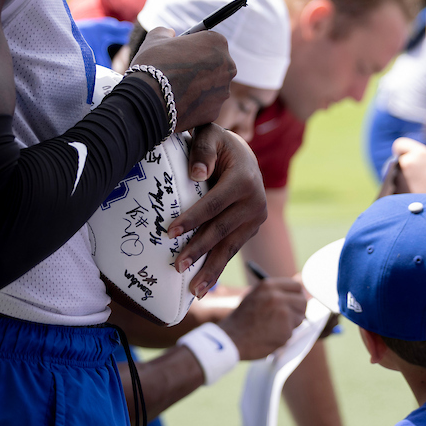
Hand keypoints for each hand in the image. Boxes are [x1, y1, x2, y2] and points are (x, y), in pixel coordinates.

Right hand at [134, 27, 235, 132]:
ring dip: (197, 88)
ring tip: (176, 90)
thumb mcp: (156, 38)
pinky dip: (194, 105)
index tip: (181, 54)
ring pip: (211, 87)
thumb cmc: (153, 64)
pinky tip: (178, 104)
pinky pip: (205, 106)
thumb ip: (166, 32)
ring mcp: (224, 91)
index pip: (209, 43)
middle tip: (178, 73)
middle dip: (199, 69)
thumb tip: (169, 33)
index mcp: (218, 43)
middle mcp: (228, 66)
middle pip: (214, 65)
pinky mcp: (215, 112)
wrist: (147, 99)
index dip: (194, 49)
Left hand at [169, 125, 266, 297]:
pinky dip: (219, 266)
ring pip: (231, 246)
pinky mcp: (252, 228)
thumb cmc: (219, 145)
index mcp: (244, 179)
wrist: (244, 156)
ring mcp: (256, 217)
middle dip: (199, 249)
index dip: (192, 218)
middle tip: (177, 266)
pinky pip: (233, 249)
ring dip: (212, 268)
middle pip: (222, 229)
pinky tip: (205, 284)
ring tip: (194, 289)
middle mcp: (255, 201)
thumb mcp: (210, 136)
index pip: (214, 203)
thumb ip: (202, 151)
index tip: (170, 232)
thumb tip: (195, 174)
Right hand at [219, 277, 306, 359]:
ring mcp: (282, 312)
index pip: (296, 286)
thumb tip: (296, 294)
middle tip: (288, 319)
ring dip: (291, 325)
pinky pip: (292, 332)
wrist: (231, 338)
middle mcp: (277, 296)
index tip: (295, 304)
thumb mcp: (256, 297)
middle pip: (302, 301)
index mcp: (268, 285)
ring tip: (272, 328)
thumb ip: (274, 293)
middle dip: (298, 311)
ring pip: (299, 318)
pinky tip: (269, 336)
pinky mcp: (285, 328)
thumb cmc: (243, 319)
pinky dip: (284, 336)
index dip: (297, 296)